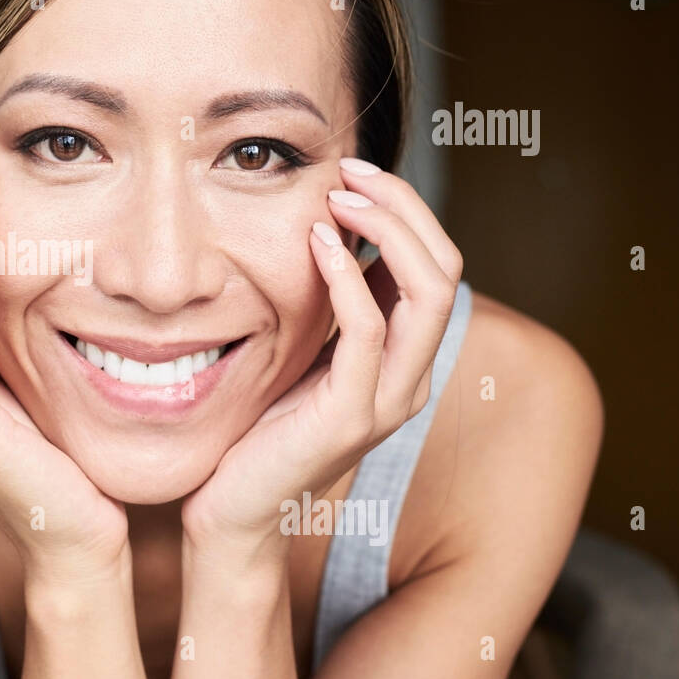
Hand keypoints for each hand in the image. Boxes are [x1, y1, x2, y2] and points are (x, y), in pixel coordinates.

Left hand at [180, 157, 463, 558]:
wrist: (232, 508)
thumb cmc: (257, 426)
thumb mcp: (302, 352)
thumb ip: (329, 307)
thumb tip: (327, 229)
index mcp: (404, 360)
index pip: (438, 266)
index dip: (405, 210)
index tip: (352, 172)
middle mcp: (410, 379)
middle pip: (446, 269)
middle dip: (404, 207)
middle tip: (350, 169)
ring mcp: (386, 400)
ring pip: (427, 294)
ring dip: (385, 230)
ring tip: (338, 196)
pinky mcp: (351, 416)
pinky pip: (368, 331)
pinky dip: (348, 275)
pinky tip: (317, 241)